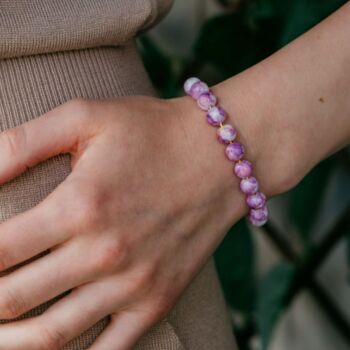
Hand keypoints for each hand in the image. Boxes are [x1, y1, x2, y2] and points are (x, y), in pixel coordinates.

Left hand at [0, 95, 250, 348]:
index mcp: (78, 207)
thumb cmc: (153, 133)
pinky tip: (55, 349)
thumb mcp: (86, 117)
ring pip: (51, 335)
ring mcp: (134, 284)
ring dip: (11, 340)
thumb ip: (21, 143)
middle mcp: (104, 253)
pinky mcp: (158, 298)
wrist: (219, 156)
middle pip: (13, 299)